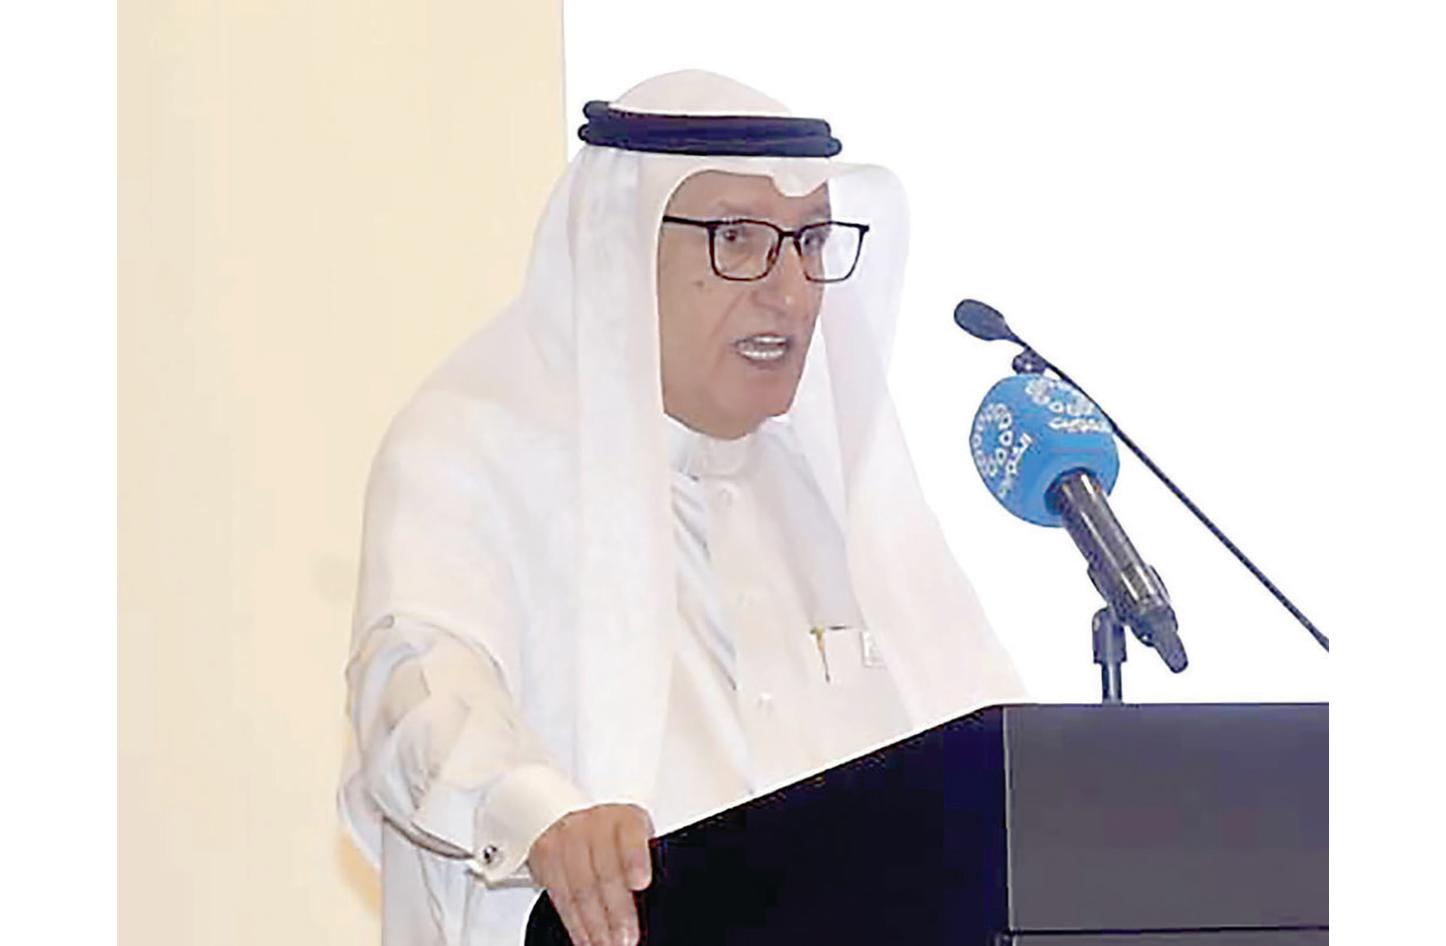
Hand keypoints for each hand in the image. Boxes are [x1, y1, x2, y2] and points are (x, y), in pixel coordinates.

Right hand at [527, 803, 653, 945]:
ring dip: (593, 924)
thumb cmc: (619, 843)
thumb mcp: (641, 847)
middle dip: (616, 911)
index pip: (630, 835)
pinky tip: (585, 938)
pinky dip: (573, 923)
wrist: (580, 827)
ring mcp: (566, 838)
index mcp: (626, 819)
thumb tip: (656, 904)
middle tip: (626, 939)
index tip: (641, 883)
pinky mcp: (545, 855)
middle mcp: (594, 824)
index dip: (635, 858)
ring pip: (579, 888)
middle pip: (604, 870)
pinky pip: (558, 895)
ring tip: (605, 944)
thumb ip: (645, 870)